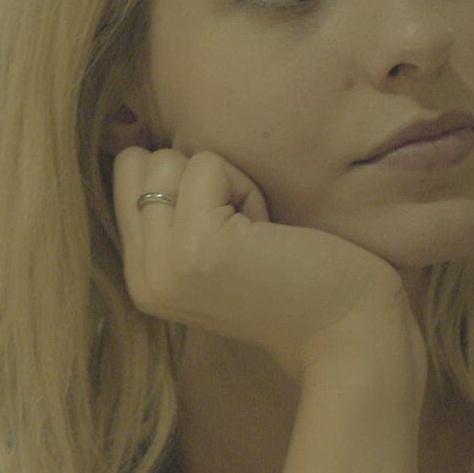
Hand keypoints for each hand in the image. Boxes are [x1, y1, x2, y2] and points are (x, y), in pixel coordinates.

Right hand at [109, 146, 427, 388]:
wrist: (346, 334)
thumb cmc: (295, 281)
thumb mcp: (210, 253)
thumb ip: (172, 215)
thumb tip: (137, 138)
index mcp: (141, 277)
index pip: (127, 175)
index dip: (182, 181)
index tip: (227, 227)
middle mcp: (141, 276)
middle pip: (140, 162)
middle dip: (199, 178)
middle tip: (244, 229)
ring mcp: (165, 263)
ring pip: (168, 160)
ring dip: (226, 182)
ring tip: (257, 233)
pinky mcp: (197, 246)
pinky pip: (206, 166)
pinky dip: (247, 187)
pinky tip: (270, 233)